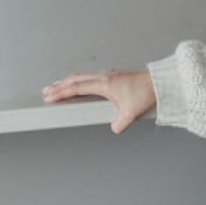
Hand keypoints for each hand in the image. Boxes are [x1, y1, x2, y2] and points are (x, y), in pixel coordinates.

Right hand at [41, 68, 156, 134]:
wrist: (159, 82)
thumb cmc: (146, 93)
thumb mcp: (131, 113)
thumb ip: (120, 124)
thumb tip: (113, 129)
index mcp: (104, 84)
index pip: (77, 88)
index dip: (61, 93)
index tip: (49, 97)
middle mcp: (104, 76)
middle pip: (75, 79)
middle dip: (59, 86)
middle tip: (46, 92)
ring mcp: (108, 74)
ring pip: (82, 76)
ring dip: (68, 82)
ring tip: (58, 87)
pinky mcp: (113, 75)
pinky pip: (90, 76)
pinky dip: (79, 80)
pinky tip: (80, 85)